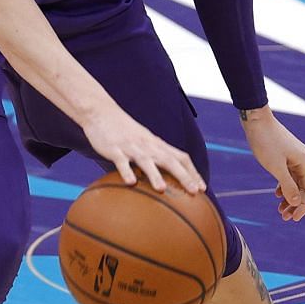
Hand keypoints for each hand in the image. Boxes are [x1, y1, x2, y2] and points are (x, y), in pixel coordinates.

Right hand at [82, 106, 204, 193]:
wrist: (101, 112)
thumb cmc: (124, 131)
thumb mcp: (144, 142)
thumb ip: (154, 157)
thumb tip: (164, 179)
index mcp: (157, 144)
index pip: (181, 157)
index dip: (193, 172)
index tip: (202, 188)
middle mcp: (148, 145)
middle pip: (170, 160)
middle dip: (184, 176)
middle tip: (194, 192)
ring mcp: (131, 147)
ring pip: (146, 161)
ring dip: (155, 175)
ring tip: (162, 189)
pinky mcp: (114, 148)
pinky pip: (121, 161)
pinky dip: (126, 171)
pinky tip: (130, 183)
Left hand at [242, 108, 304, 220]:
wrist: (256, 119)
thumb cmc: (266, 141)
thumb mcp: (275, 167)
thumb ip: (287, 186)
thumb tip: (296, 203)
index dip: (304, 206)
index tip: (294, 218)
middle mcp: (304, 160)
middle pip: (304, 188)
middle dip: (296, 204)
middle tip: (284, 217)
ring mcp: (295, 157)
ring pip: (296, 182)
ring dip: (290, 197)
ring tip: (279, 210)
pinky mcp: (286, 155)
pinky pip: (290, 175)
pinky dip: (285, 186)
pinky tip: (276, 194)